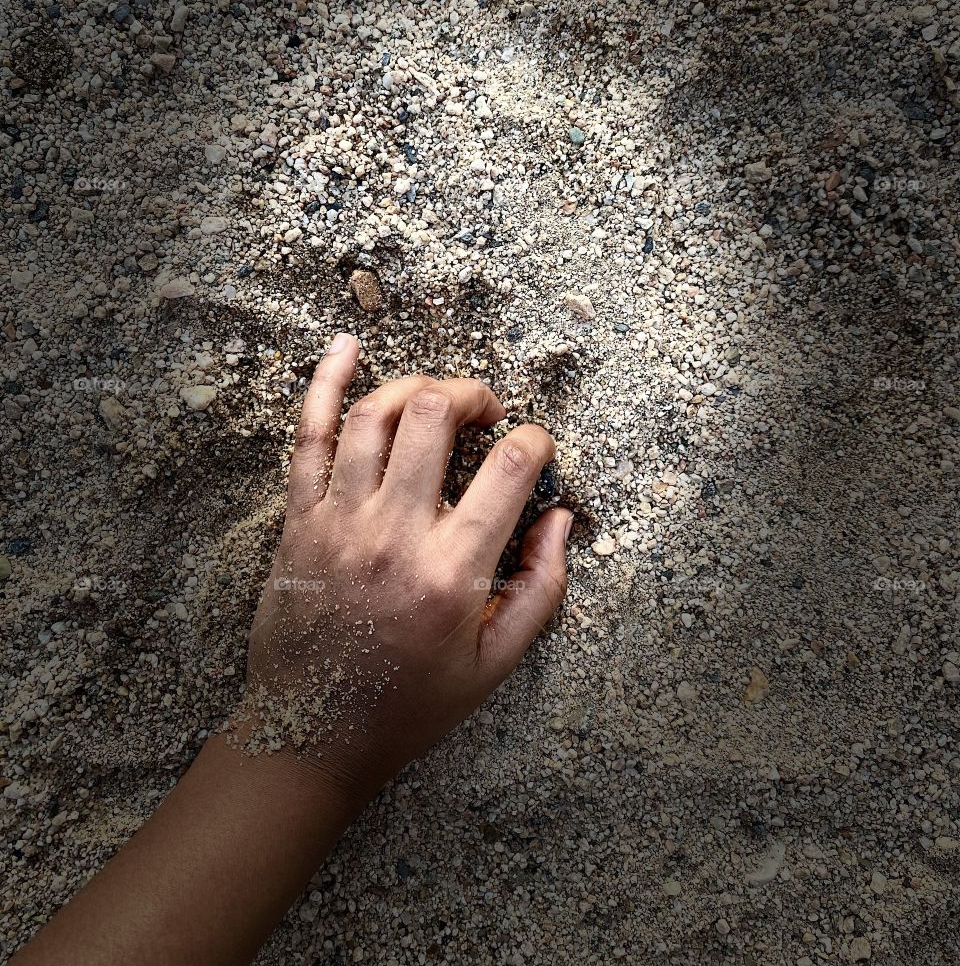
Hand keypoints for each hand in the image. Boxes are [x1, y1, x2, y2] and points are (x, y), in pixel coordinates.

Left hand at [240, 332, 570, 803]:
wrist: (308, 734)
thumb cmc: (409, 704)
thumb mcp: (494, 666)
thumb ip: (541, 591)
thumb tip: (561, 519)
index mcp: (452, 572)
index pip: (509, 468)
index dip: (536, 442)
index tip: (535, 448)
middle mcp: (394, 533)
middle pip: (434, 415)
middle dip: (472, 395)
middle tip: (486, 413)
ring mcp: (339, 520)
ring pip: (375, 413)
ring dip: (416, 386)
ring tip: (438, 399)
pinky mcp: (300, 519)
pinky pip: (308, 434)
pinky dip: (324, 384)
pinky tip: (344, 348)